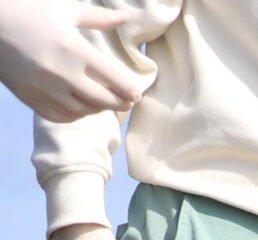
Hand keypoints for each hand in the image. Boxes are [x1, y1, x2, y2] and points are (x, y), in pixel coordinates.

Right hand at [0, 1, 147, 121]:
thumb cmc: (28, 10)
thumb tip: (126, 17)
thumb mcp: (64, 10)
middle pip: (103, 100)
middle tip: (125, 102)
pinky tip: (79, 107)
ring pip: (83, 111)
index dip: (130, 91)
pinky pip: (60, 116)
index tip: (135, 94)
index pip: (116, 80)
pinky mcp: (29, 97)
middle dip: (119, 103)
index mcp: (75, 50)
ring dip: (97, 109)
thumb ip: (98, 17)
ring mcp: (44, 88)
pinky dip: (75, 115)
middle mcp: (62, 73)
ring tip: (102, 102)